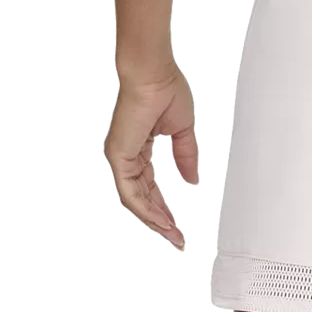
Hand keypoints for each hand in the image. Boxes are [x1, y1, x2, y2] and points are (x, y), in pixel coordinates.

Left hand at [104, 62, 199, 249]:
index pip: (149, 187)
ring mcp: (120, 157)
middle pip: (141, 198)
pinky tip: (161, 220)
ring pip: (135, 200)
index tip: (178, 225)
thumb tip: (192, 179)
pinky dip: (146, 208)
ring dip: (154, 220)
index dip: (164, 207)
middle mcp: (125, 156)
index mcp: (138, 149)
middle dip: (160, 220)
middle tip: (176, 238)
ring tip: (172, 235)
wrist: (153, 73)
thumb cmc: (166, 91)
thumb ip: (186, 156)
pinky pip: (131, 191)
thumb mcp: (182, 132)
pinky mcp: (119, 156)